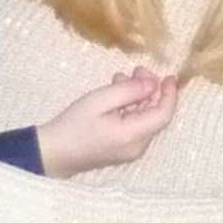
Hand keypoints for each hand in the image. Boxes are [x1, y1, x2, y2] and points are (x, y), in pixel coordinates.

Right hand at [40, 65, 180, 174]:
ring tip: (122, 77)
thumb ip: (129, 90)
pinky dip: (130, 107)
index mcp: (133, 136)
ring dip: (138, 96)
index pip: (164, 114)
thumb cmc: (73, 125)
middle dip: (151, 90)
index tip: (168, 76)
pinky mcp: (121, 148)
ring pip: (144, 118)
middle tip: (137, 69)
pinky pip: (134, 125)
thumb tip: (153, 84)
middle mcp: (137, 146)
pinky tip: (116, 92)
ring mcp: (129, 149)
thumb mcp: (100, 100)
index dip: (170, 94)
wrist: (52, 153)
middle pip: (155, 115)